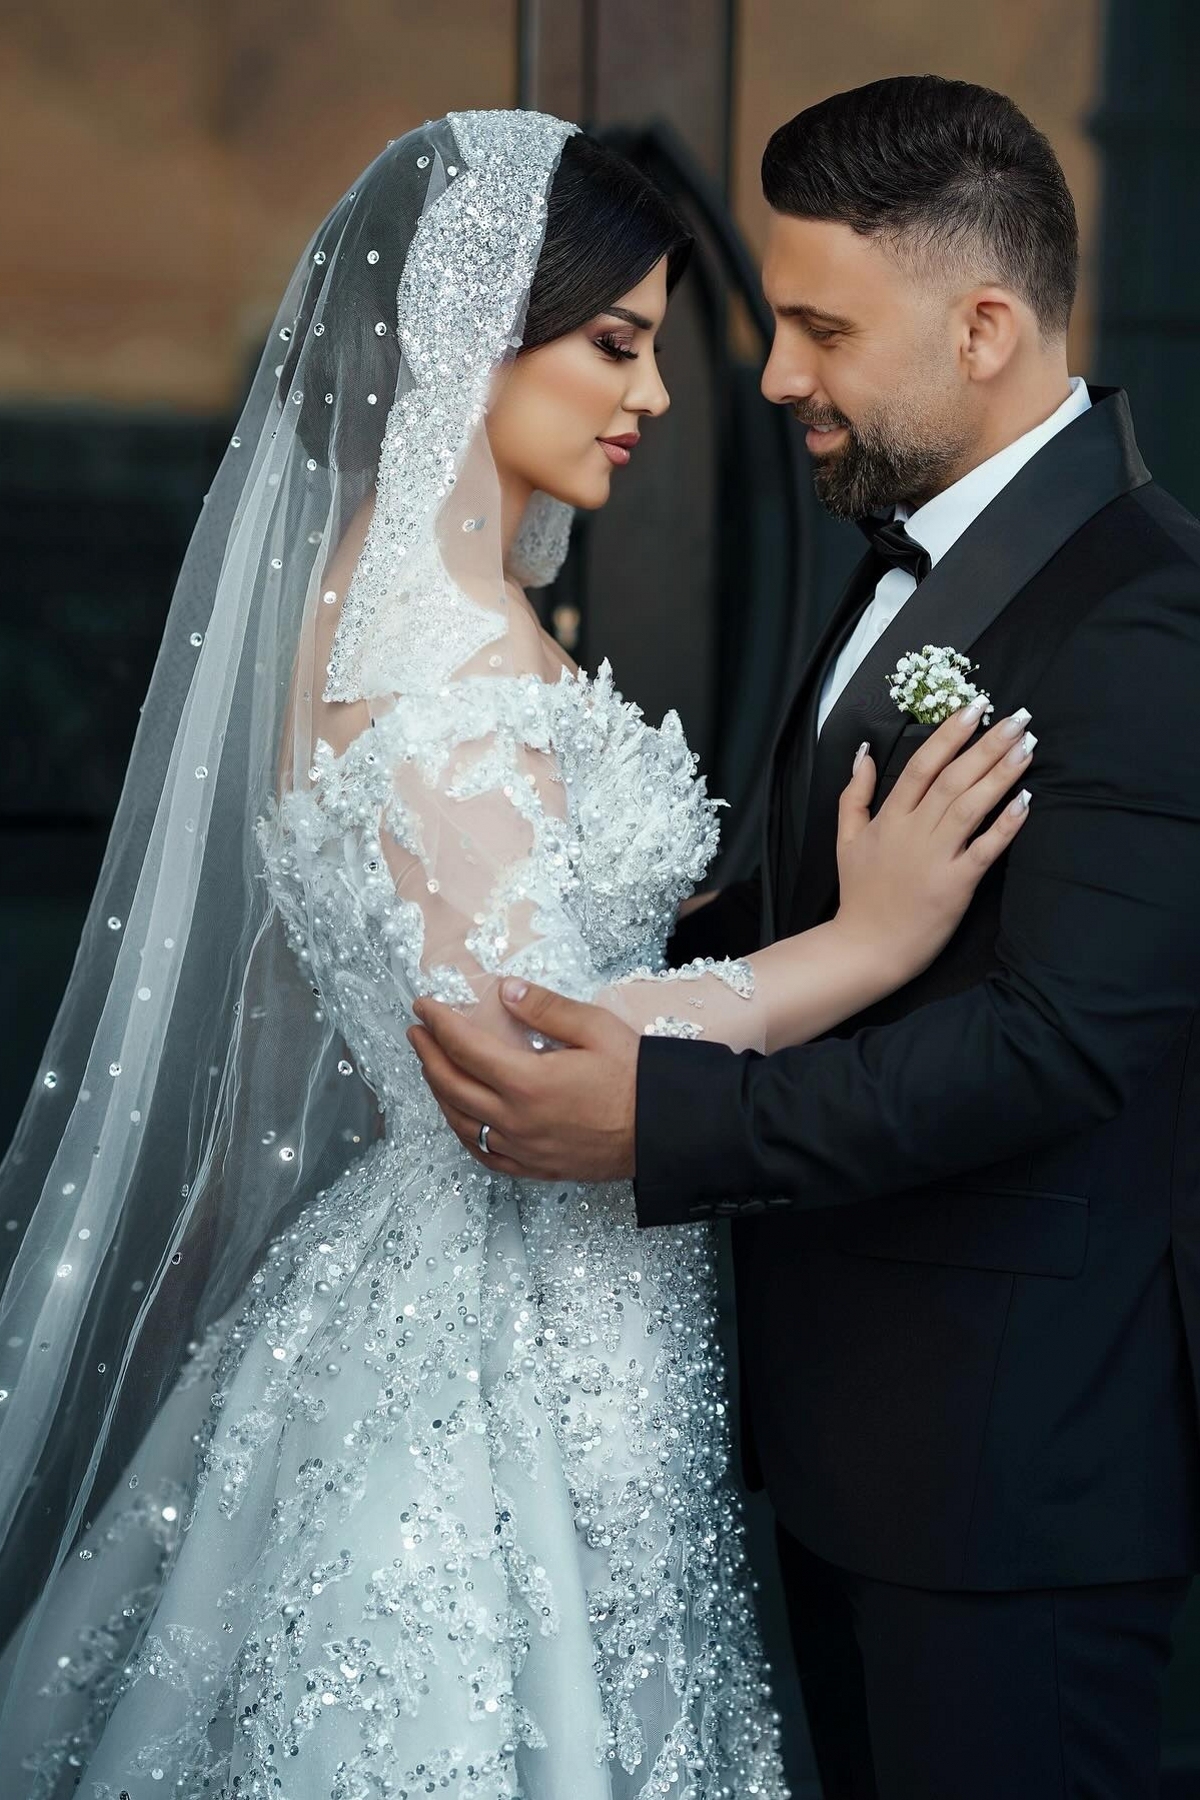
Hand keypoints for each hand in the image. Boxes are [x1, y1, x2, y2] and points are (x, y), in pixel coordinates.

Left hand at [407, 980, 639, 1181]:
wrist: (665, 1131)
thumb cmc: (635, 1077)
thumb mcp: (595, 1029)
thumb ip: (546, 1009)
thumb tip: (505, 990)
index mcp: (528, 1082)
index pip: (465, 1048)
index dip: (438, 1024)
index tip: (423, 1006)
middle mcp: (516, 1120)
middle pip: (451, 1086)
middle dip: (427, 1056)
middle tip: (416, 1033)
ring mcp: (522, 1149)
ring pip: (461, 1123)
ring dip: (438, 1093)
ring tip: (432, 1069)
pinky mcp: (534, 1168)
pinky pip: (484, 1154)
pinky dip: (463, 1133)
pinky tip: (460, 1119)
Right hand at [836, 700, 1034, 982]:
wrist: (866, 947)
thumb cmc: (860, 894)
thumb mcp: (847, 839)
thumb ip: (854, 795)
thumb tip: (863, 753)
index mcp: (890, 818)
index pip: (922, 766)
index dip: (949, 734)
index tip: (974, 707)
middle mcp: (914, 831)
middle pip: (954, 778)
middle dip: (987, 745)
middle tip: (1017, 718)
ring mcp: (935, 857)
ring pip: (971, 806)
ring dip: (1001, 774)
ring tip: (1027, 747)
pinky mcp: (956, 884)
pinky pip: (986, 849)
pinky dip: (1006, 824)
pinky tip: (1026, 799)